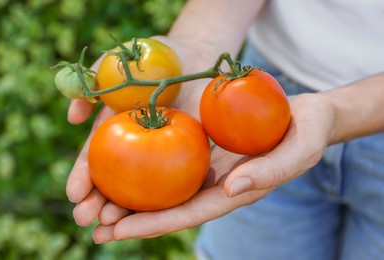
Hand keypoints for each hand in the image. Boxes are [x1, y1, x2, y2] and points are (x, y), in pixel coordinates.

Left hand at [67, 92, 336, 242]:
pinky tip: (120, 165)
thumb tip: (231, 189)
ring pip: (166, 187)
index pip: (191, 214)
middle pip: (171, 207)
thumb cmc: (306, 132)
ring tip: (94, 204)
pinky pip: (171, 159)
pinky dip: (145, 166)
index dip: (156, 224)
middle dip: (133, 220)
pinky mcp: (204, 149)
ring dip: (131, 197)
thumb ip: (269, 172)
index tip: (120, 230)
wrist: (306, 115)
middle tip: (94, 227)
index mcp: (236, 192)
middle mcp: (217, 185)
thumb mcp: (297, 150)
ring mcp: (209, 168)